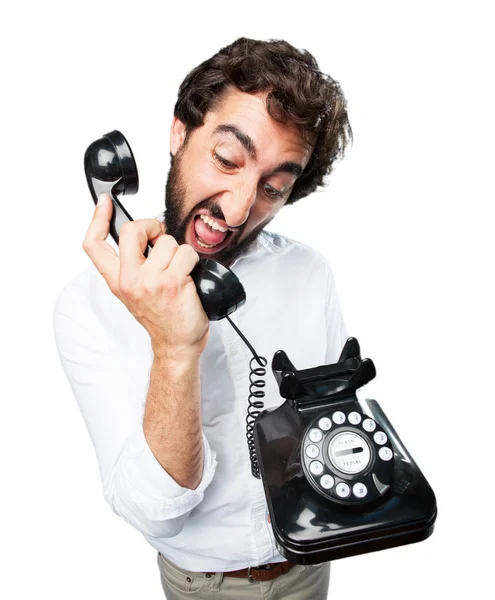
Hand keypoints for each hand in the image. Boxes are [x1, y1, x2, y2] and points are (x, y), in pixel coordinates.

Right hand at [82, 194, 208, 359]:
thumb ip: (134, 266)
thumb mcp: (137, 292)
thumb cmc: (164, 318)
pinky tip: (190, 277)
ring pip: (166, 241)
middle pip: (130, 231)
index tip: (104, 203)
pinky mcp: (171, 283)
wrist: (177, 344)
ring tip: (180, 270)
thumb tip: (146, 236)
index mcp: (117, 280)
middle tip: (159, 238)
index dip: (97, 218)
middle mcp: (129, 280)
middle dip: (150, 226)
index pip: (94, 245)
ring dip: (179, 251)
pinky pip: (186, 253)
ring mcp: (149, 281)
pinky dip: (193, 260)